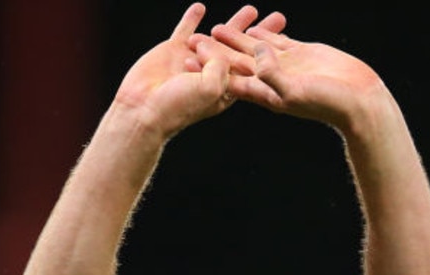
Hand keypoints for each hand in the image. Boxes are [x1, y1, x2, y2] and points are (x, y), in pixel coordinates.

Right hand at [112, 4, 279, 137]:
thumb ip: (222, 67)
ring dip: (234, 24)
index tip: (286, 39)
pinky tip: (200, 7)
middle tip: (279, 18)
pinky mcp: (172, 51)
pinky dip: (192, 19)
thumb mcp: (210, 88)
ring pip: (218, 37)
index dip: (269, 52)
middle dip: (261, 34)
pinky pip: (185, 30)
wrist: (142, 109)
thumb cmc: (177, 107)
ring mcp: (192, 60)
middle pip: (242, 49)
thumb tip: (221, 51)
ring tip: (252, 9)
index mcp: (225, 87)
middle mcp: (211, 73)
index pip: (253, 66)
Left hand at [210, 10, 387, 131]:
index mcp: (266, 93)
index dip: (208, 70)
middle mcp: (273, 80)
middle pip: (236, 63)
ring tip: (216, 26)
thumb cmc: (328, 103)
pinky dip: (264, 34)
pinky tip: (253, 26)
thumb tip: (255, 52)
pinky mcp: (302, 54)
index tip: (187, 59)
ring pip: (254, 50)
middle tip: (193, 39)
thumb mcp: (294, 91)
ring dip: (235, 39)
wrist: (358, 99)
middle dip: (215, 52)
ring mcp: (287, 66)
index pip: (229, 79)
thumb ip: (271, 73)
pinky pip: (278, 42)